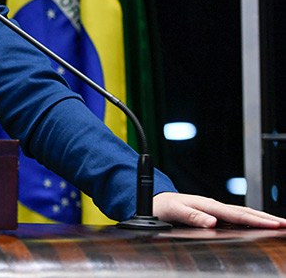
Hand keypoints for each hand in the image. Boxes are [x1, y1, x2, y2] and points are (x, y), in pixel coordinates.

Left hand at [153, 192, 285, 227]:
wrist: (154, 201)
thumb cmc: (162, 206)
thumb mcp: (174, 211)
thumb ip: (192, 217)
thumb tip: (211, 223)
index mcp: (207, 205)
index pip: (236, 214)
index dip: (256, 220)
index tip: (273, 224)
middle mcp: (213, 205)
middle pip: (245, 211)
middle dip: (266, 217)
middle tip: (285, 224)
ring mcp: (214, 208)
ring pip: (242, 213)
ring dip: (261, 217)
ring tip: (279, 223)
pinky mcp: (213, 212)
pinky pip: (236, 216)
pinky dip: (250, 219)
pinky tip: (258, 223)